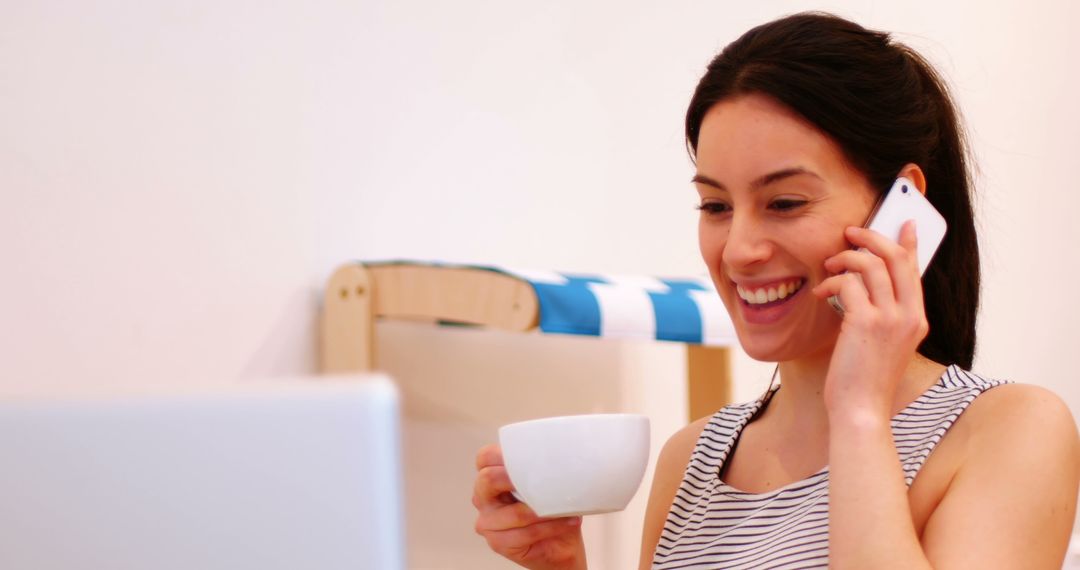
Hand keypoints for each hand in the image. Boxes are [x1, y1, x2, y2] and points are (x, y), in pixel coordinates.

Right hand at [472, 444, 586, 569]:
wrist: (560, 544)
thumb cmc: (551, 508)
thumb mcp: (546, 483)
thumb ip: (541, 469)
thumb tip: (558, 456)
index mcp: (491, 477)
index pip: (485, 457)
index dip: (503, 454)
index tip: (531, 459)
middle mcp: (483, 497)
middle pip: (488, 479)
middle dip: (518, 479)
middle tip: (543, 482)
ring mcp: (487, 521)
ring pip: (515, 512)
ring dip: (545, 512)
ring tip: (566, 509)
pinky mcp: (497, 542)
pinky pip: (524, 534)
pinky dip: (549, 528)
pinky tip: (567, 523)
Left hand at [811, 222, 928, 419]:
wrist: (862, 410)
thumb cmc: (864, 380)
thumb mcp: (882, 344)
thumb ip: (881, 315)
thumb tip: (861, 286)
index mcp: (917, 320)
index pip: (915, 271)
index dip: (909, 243)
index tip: (905, 222)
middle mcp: (910, 316)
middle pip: (896, 258)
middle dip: (872, 238)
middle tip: (851, 233)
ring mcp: (891, 319)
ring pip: (872, 265)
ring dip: (846, 258)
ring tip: (829, 265)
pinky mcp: (867, 323)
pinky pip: (849, 284)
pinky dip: (831, 282)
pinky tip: (820, 293)